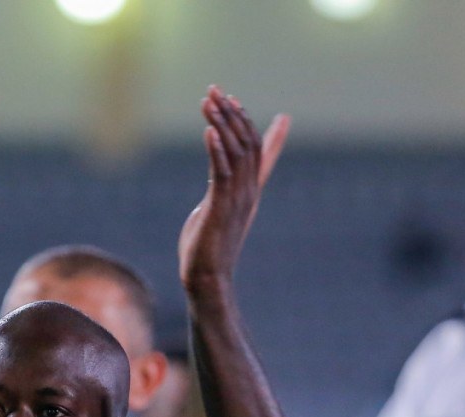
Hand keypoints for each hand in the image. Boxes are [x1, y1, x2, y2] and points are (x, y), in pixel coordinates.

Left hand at [178, 86, 288, 292]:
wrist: (207, 278)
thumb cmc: (206, 247)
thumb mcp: (214, 211)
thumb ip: (218, 192)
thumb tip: (216, 183)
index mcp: (248, 192)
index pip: (258, 150)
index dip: (248, 123)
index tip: (237, 100)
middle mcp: (247, 192)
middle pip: (247, 143)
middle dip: (231, 115)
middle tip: (215, 91)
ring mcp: (237, 200)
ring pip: (236, 153)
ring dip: (222, 125)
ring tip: (209, 102)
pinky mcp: (220, 208)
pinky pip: (221, 173)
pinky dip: (217, 150)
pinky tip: (209, 132)